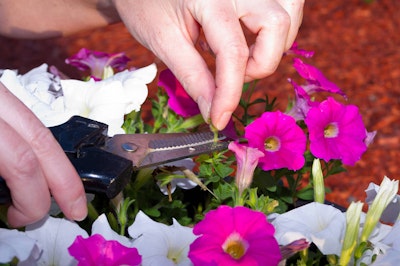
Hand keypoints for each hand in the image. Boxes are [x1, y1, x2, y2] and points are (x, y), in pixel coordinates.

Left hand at [0, 82, 86, 226]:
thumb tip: (8, 202)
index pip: (24, 162)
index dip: (33, 199)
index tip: (22, 218)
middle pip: (46, 142)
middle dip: (66, 182)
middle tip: (74, 209)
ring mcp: (0, 95)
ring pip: (41, 129)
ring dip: (55, 165)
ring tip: (58, 190)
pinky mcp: (0, 96)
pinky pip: (27, 123)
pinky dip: (38, 149)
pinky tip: (37, 166)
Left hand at [113, 0, 303, 129]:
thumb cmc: (146, 6)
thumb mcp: (164, 41)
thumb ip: (193, 76)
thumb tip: (214, 110)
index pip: (233, 51)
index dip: (229, 93)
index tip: (219, 118)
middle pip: (276, 25)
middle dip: (262, 62)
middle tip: (234, 76)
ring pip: (287, 14)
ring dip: (274, 45)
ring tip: (242, 57)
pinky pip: (283, 7)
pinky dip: (273, 31)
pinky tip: (248, 40)